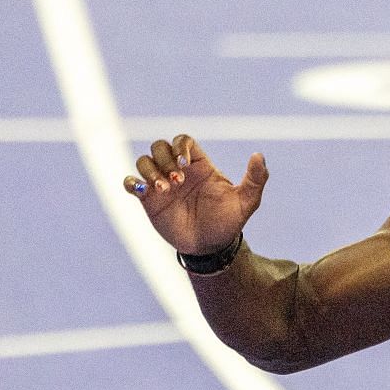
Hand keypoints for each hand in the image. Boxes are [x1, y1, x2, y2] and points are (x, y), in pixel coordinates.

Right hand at [123, 134, 267, 254]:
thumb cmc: (228, 222)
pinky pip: (130, 182)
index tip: (185, 164)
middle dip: (165, 159)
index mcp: (200, 166)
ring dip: (149, 170)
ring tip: (164, 189)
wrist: (210, 247)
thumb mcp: (246, 202)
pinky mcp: (149, 200)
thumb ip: (256, 179)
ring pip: (143, 161)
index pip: (183, 141)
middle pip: (160, 146)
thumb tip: (259, 155)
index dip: (180, 147)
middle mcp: (178, 171)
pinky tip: (142, 191)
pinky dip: (131, 182)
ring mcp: (162, 184)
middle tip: (177, 181)